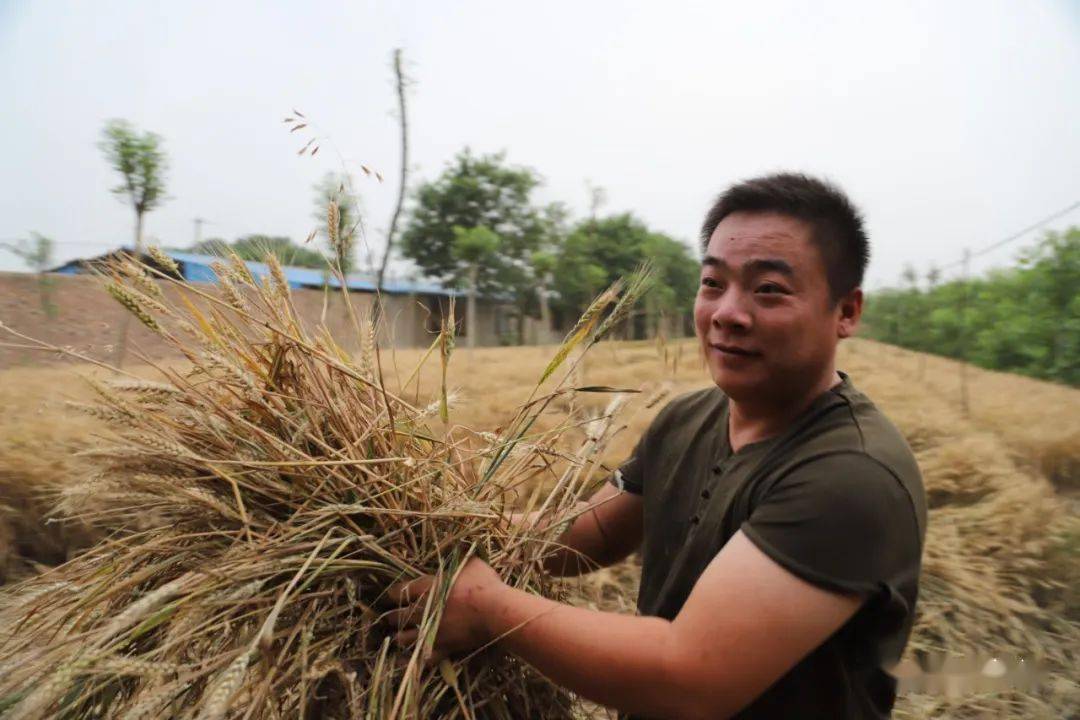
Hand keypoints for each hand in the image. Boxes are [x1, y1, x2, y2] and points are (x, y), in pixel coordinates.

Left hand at [385, 558, 504, 661]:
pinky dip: (415, 659)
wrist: (495, 612)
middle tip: (389, 617)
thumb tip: (458, 552)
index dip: (392, 594)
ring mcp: (430, 631)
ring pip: (403, 639)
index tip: (390, 595)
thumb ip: (459, 559)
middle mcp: (422, 610)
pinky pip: (422, 658)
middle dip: (391, 616)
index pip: (399, 591)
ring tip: (398, 637)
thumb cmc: (483, 584)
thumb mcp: (471, 563)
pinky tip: (413, 660)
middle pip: (397, 616)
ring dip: (399, 637)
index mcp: (426, 587)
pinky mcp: (442, 648)